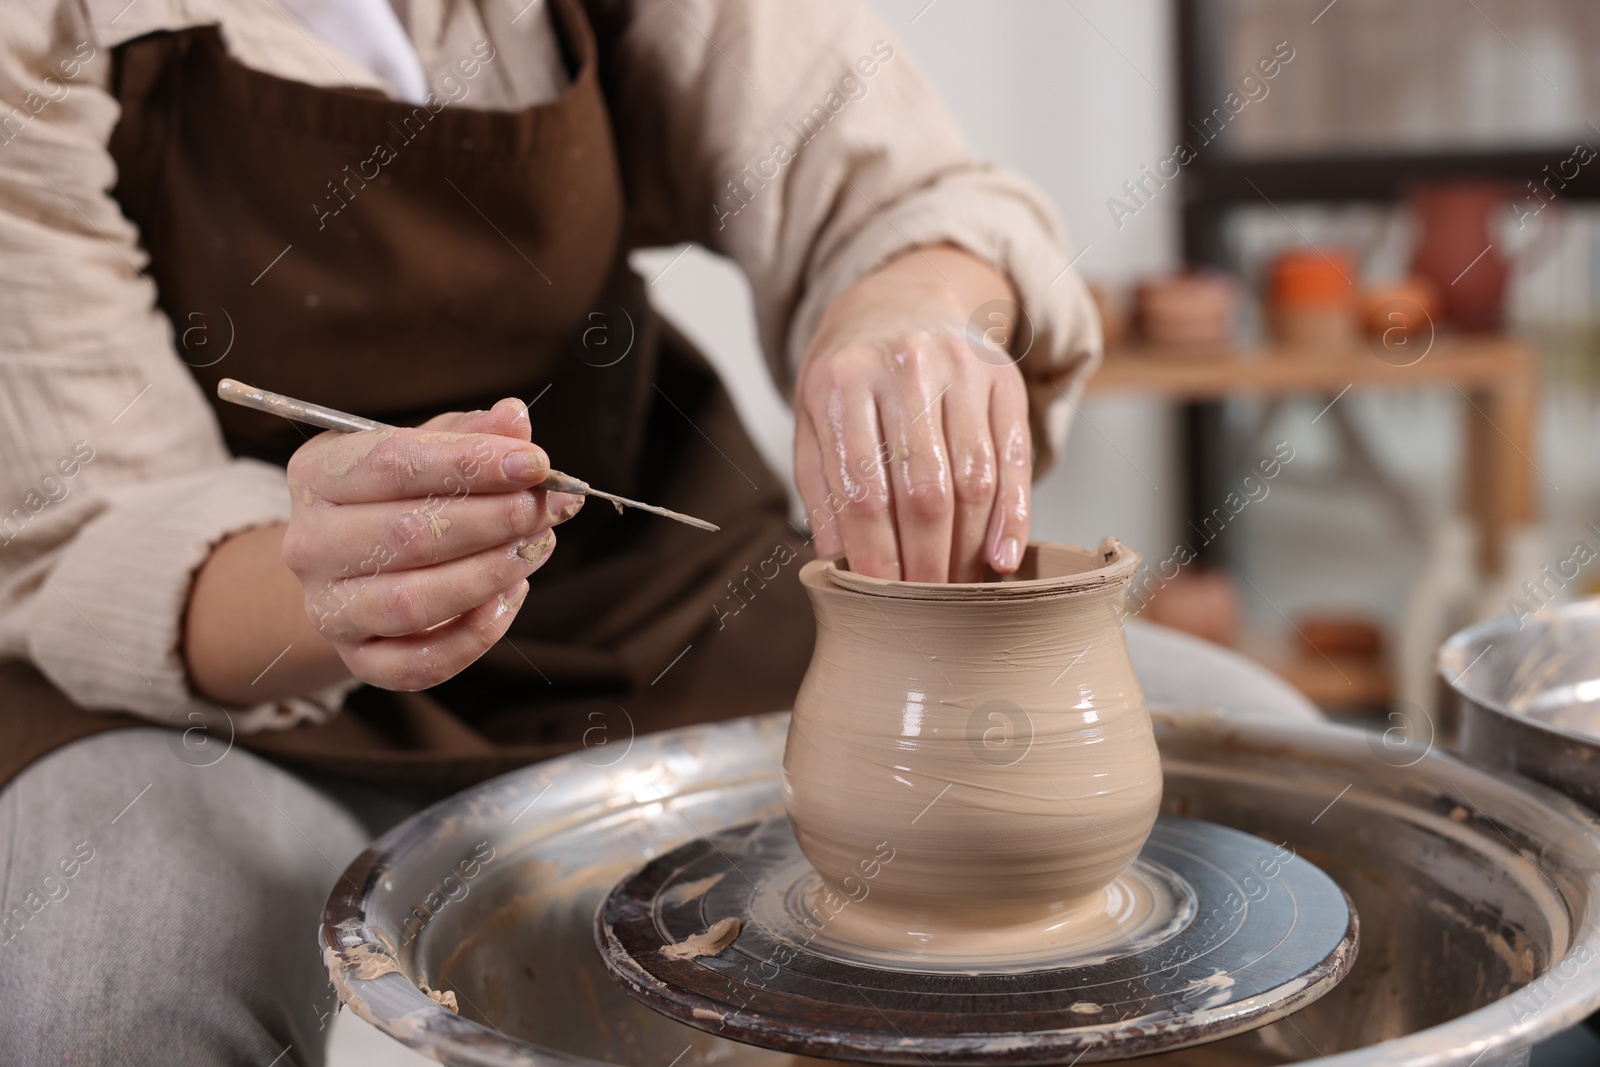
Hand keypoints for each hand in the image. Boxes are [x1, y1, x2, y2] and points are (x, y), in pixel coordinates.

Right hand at [280, 398, 581, 690]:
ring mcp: (329, 608)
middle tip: (551, 506)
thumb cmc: (398, 495)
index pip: (392, 463)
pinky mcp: (358, 659)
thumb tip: (513, 418)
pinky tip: (512, 594)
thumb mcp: (426, 448)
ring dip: (489, 574)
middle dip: (495, 519)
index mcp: (318, 475)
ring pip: (412, 602)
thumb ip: (469, 433)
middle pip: (407, 535)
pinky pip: (421, 663)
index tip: (534, 462)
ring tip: (537, 546)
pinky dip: (476, 634)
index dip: (470, 462)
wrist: (353, 566)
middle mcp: (311, 544)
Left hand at [794, 246, 1030, 581]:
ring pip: (974, 478)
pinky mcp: (1003, 377)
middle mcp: (904, 365)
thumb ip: (821, 490)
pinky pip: (1015, 458)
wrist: (898, 302)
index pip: (862, 488)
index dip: (874, 554)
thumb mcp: (812, 422)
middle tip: (925, 608)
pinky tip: (1001, 558)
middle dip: (925, 561)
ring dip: (968, 548)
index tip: (878, 599)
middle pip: (923, 489)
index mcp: (843, 379)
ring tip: (958, 592)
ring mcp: (961, 367)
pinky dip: (1013, 516)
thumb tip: (838, 565)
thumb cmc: (849, 379)